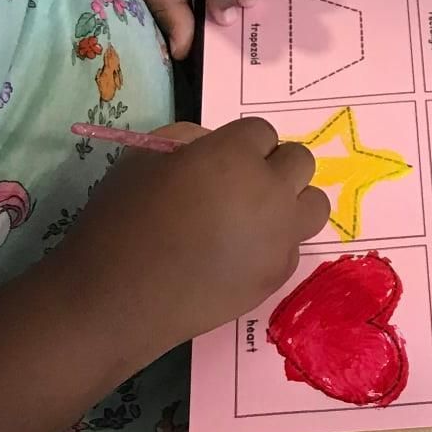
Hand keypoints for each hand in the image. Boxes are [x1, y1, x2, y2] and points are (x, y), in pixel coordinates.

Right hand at [60, 119, 327, 359]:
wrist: (118, 300)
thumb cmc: (121, 222)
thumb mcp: (141, 160)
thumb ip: (187, 141)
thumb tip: (214, 146)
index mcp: (234, 155)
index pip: (262, 131)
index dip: (240, 143)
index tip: (218, 160)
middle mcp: (269, 192)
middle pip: (300, 161)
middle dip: (273, 166)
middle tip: (238, 185)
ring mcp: (279, 237)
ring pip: (314, 204)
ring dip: (291, 202)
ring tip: (255, 217)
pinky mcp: (277, 275)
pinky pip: (294, 245)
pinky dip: (275, 243)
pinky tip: (239, 255)